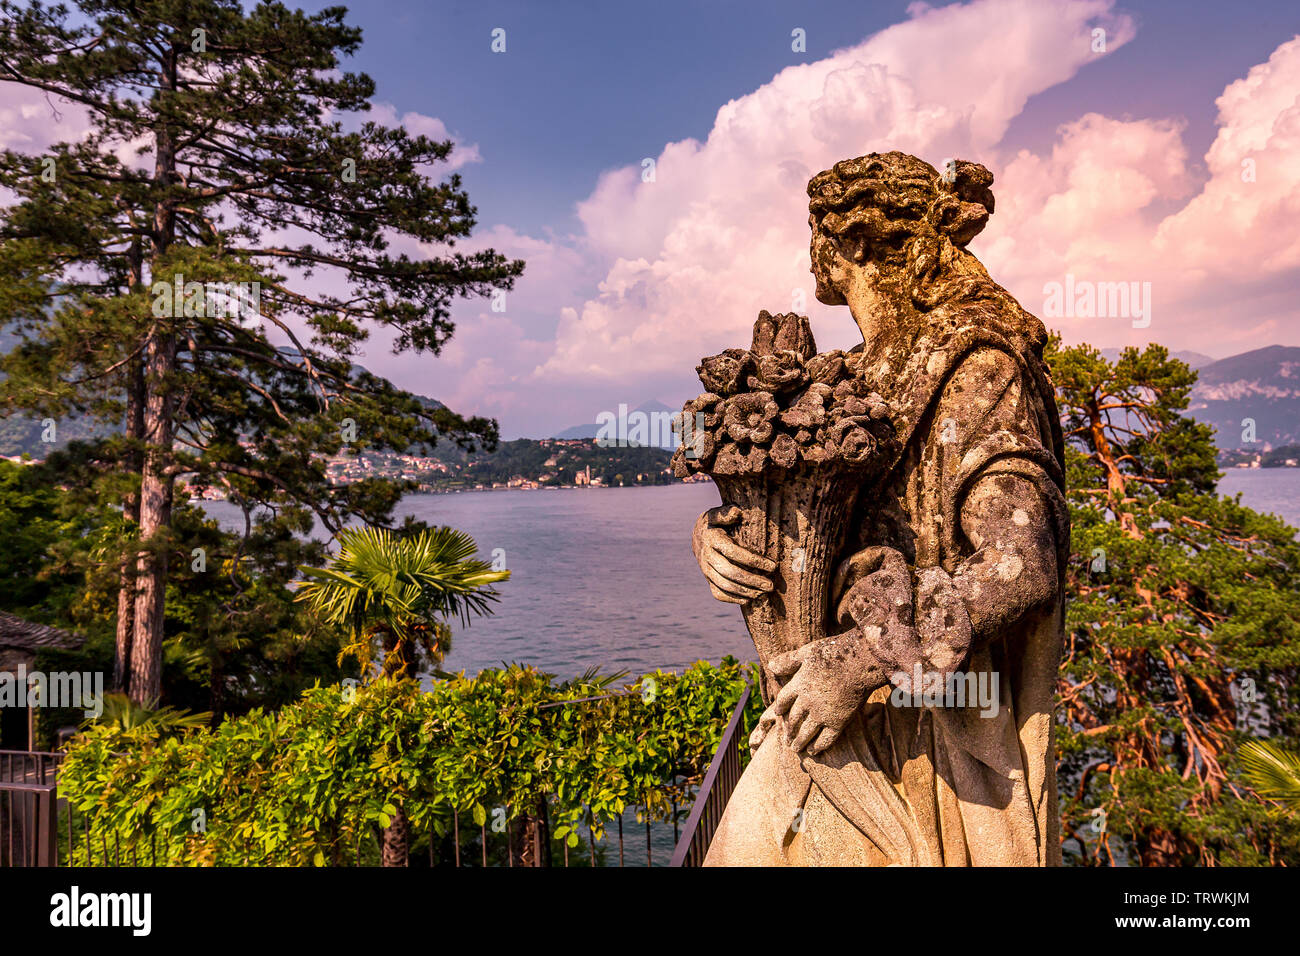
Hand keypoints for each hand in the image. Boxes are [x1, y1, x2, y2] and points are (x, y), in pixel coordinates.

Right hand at [692, 505, 775, 604]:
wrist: (697, 536)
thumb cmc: (714, 523)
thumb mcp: (717, 513)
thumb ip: (726, 513)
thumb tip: (737, 512)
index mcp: (712, 540)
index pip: (734, 553)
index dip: (754, 561)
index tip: (772, 566)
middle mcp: (707, 557)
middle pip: (730, 573)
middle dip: (752, 580)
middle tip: (770, 585)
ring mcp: (706, 570)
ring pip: (725, 585)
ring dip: (746, 591)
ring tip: (763, 592)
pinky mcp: (707, 580)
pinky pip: (718, 593)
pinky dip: (733, 599)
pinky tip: (749, 599)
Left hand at [762, 634, 889, 754]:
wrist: (860, 661)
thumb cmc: (835, 651)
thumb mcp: (807, 651)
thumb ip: (789, 661)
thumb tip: (771, 666)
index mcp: (799, 684)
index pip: (783, 701)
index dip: (780, 708)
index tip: (778, 714)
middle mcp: (808, 702)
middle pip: (793, 719)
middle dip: (788, 730)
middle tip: (785, 739)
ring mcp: (822, 713)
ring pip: (806, 732)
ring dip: (799, 742)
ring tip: (795, 749)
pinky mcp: (839, 721)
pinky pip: (826, 738)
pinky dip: (818, 746)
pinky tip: (814, 751)